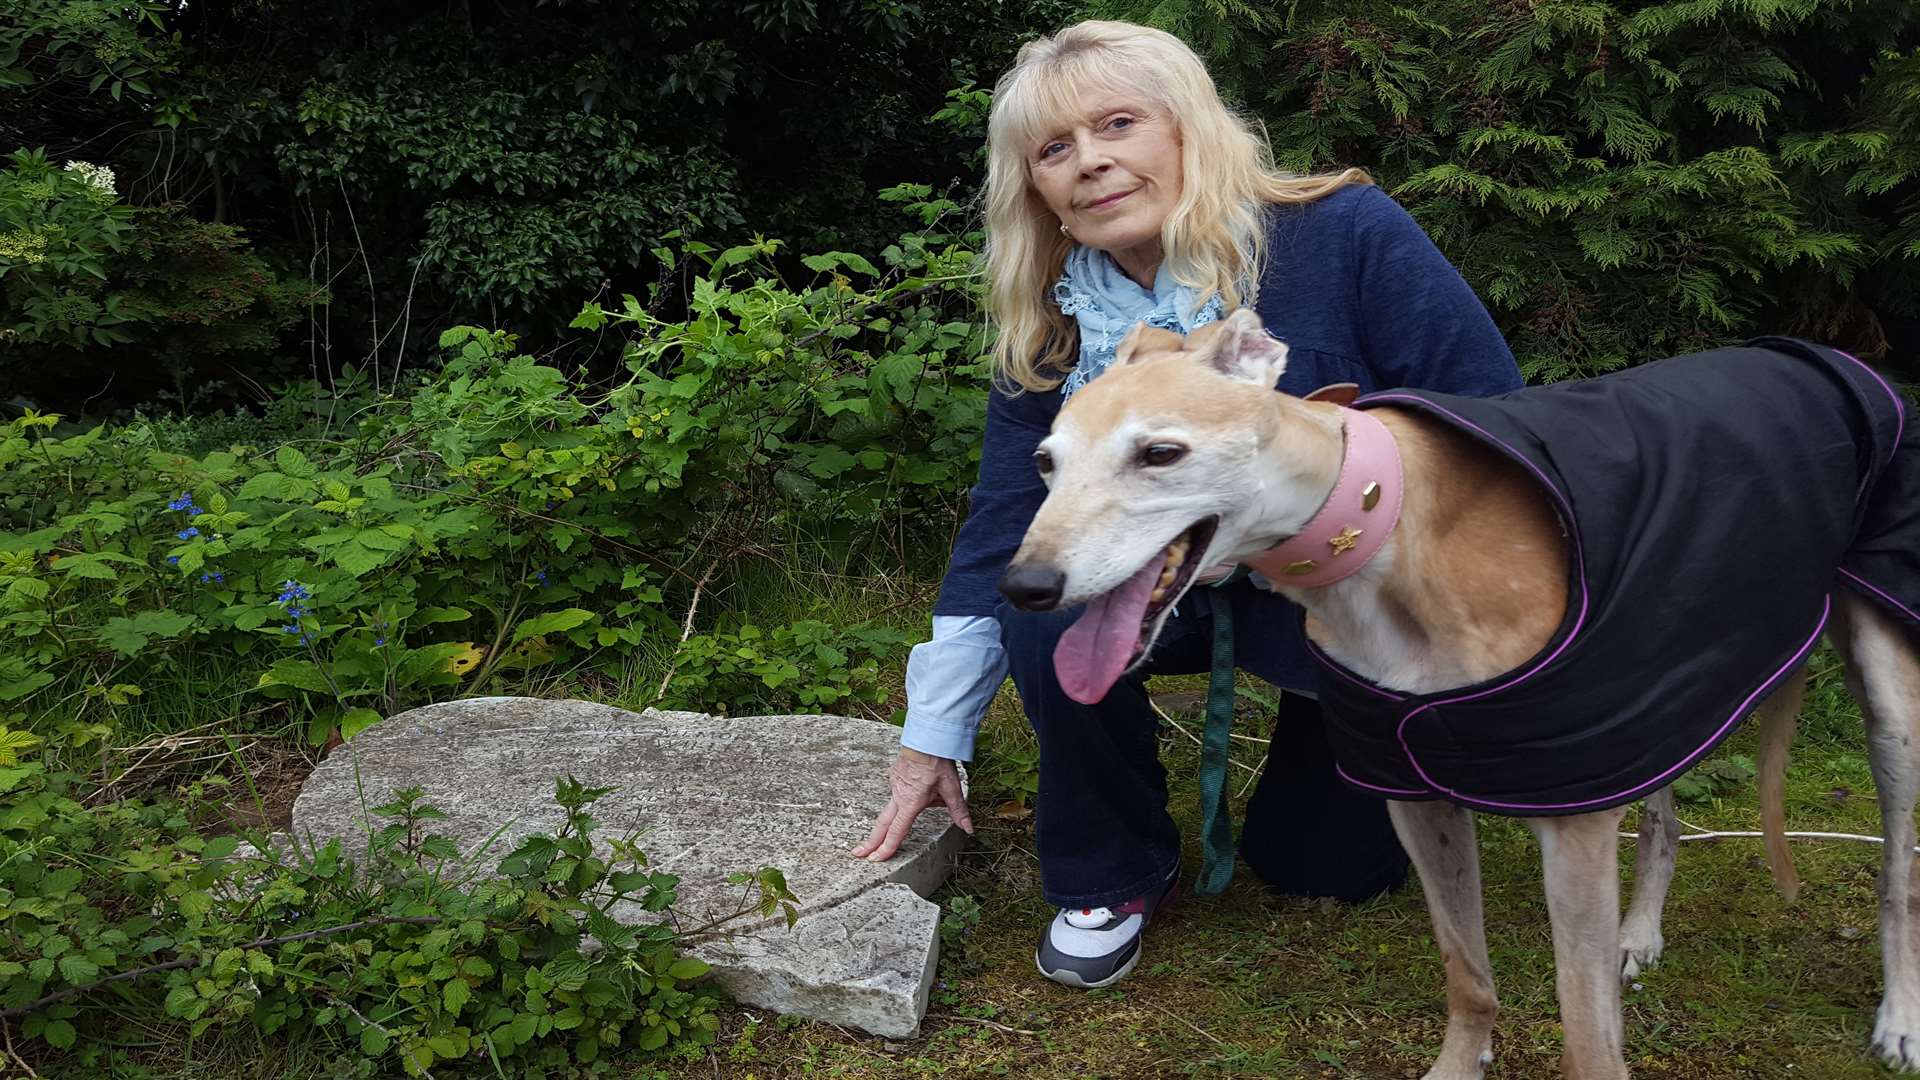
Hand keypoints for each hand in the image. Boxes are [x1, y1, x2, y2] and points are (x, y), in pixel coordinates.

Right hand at [851, 746, 973, 861]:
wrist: (926, 738)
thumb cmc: (938, 762)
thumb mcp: (952, 788)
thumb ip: (959, 811)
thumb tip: (968, 828)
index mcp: (911, 802)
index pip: (897, 831)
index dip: (887, 847)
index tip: (876, 859)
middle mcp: (899, 796)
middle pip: (882, 824)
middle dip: (870, 841)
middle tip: (859, 854)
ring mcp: (894, 786)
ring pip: (896, 806)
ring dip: (906, 809)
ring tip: (932, 787)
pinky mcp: (894, 777)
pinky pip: (900, 791)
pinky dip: (909, 794)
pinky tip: (925, 781)